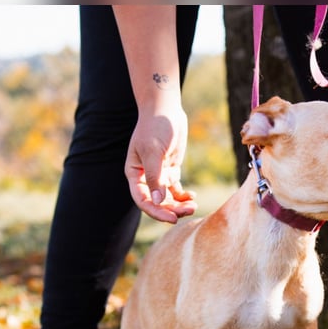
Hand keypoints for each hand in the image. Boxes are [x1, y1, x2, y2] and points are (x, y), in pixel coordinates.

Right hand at [124, 105, 196, 223]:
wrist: (165, 110)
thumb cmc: (155, 127)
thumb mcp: (153, 151)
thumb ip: (154, 177)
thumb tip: (158, 201)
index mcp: (134, 174)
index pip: (143, 200)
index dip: (156, 212)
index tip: (173, 218)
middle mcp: (144, 177)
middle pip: (157, 202)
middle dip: (172, 209)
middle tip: (189, 210)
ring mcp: (158, 174)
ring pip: (167, 198)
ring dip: (179, 204)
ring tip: (193, 205)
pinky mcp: (170, 170)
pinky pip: (176, 190)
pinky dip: (183, 196)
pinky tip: (192, 196)